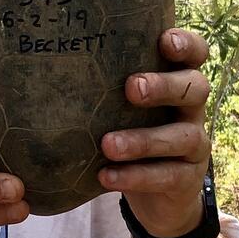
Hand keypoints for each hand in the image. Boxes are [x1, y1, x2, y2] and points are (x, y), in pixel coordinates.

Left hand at [99, 27, 211, 237]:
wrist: (157, 197)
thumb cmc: (129, 131)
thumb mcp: (122, 105)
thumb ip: (104, 84)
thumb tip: (43, 63)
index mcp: (177, 81)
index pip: (195, 53)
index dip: (186, 44)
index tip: (164, 41)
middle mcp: (192, 109)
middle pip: (195, 88)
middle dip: (165, 86)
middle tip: (132, 88)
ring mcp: (195, 144)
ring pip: (183, 136)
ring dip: (143, 140)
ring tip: (108, 144)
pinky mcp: (187, 179)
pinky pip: (168, 176)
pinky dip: (136, 176)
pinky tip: (107, 175)